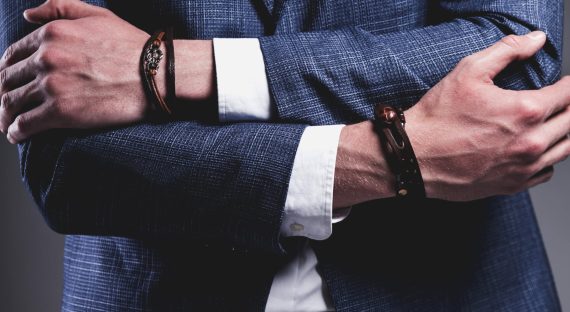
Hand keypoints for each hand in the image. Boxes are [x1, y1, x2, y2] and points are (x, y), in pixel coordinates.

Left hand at [0, 0, 149, 142]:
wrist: (154, 74)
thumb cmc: (132, 45)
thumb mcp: (96, 15)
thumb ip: (59, 7)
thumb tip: (27, 15)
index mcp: (51, 34)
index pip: (13, 54)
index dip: (7, 69)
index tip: (9, 80)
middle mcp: (45, 58)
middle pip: (8, 79)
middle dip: (2, 93)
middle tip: (6, 105)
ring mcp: (51, 86)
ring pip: (11, 102)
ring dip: (4, 115)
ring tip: (7, 123)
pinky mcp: (61, 112)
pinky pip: (26, 124)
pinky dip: (16, 131)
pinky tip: (17, 135)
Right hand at [334, 32, 569, 205]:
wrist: (414, 157)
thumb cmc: (437, 117)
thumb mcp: (468, 71)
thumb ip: (507, 51)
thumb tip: (536, 40)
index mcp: (525, 111)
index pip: (569, 94)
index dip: (569, 85)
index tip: (564, 83)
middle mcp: (531, 142)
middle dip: (568, 107)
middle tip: (558, 101)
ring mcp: (523, 167)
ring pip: (566, 149)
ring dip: (563, 132)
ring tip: (550, 123)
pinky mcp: (512, 185)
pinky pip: (547, 172)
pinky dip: (547, 158)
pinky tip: (532, 148)